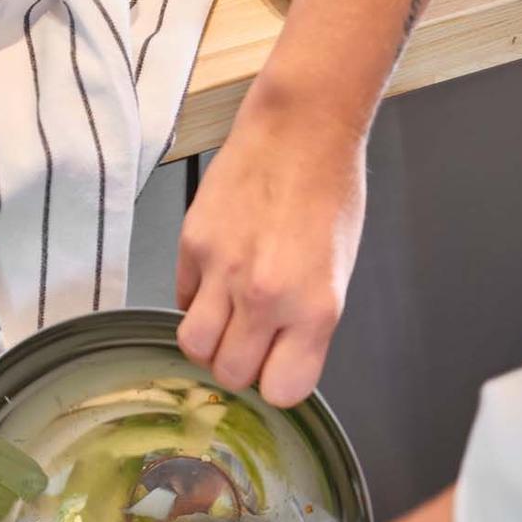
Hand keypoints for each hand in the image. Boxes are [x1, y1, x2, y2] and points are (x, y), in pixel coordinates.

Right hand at [176, 79, 365, 406]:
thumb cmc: (329, 193)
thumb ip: (306, 321)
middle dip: (239, 365)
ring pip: (194, 347)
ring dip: (209, 342)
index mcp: (315, 308)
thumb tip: (276, 356)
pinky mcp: (192, 245)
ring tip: (225, 319)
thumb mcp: (339, 270)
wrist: (299, 130)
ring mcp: (224, 271)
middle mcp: (267, 296)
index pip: (281, 391)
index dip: (277, 382)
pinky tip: (216, 279)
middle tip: (249, 340)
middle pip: (231, 375)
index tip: (277, 366)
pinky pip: (183, 300)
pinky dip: (197, 301)